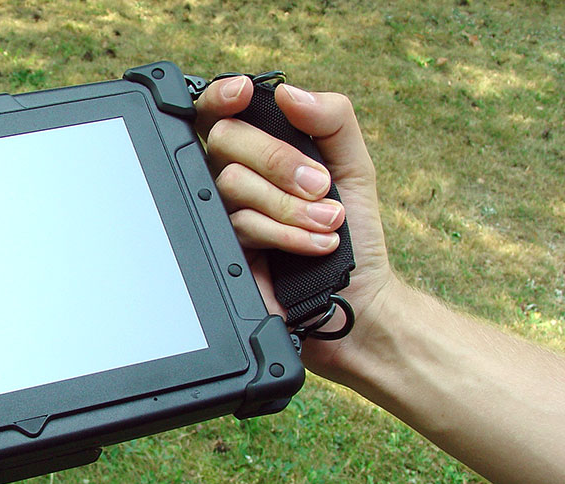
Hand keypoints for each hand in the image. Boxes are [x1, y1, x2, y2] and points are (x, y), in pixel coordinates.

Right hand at [195, 76, 398, 381]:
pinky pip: (241, 223)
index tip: (245, 93)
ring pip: (231, 182)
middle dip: (278, 160)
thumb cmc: (354, 232)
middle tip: (321, 186)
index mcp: (262, 149)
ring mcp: (227, 213)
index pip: (224, 110)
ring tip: (328, 224)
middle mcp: (237, 176)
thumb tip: (289, 92)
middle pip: (224, 139)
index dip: (223, 95)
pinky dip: (287, 233)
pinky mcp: (226, 248)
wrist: (357, 296)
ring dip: (291, 205)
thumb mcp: (354, 166)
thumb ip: (331, 119)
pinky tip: (315, 245)